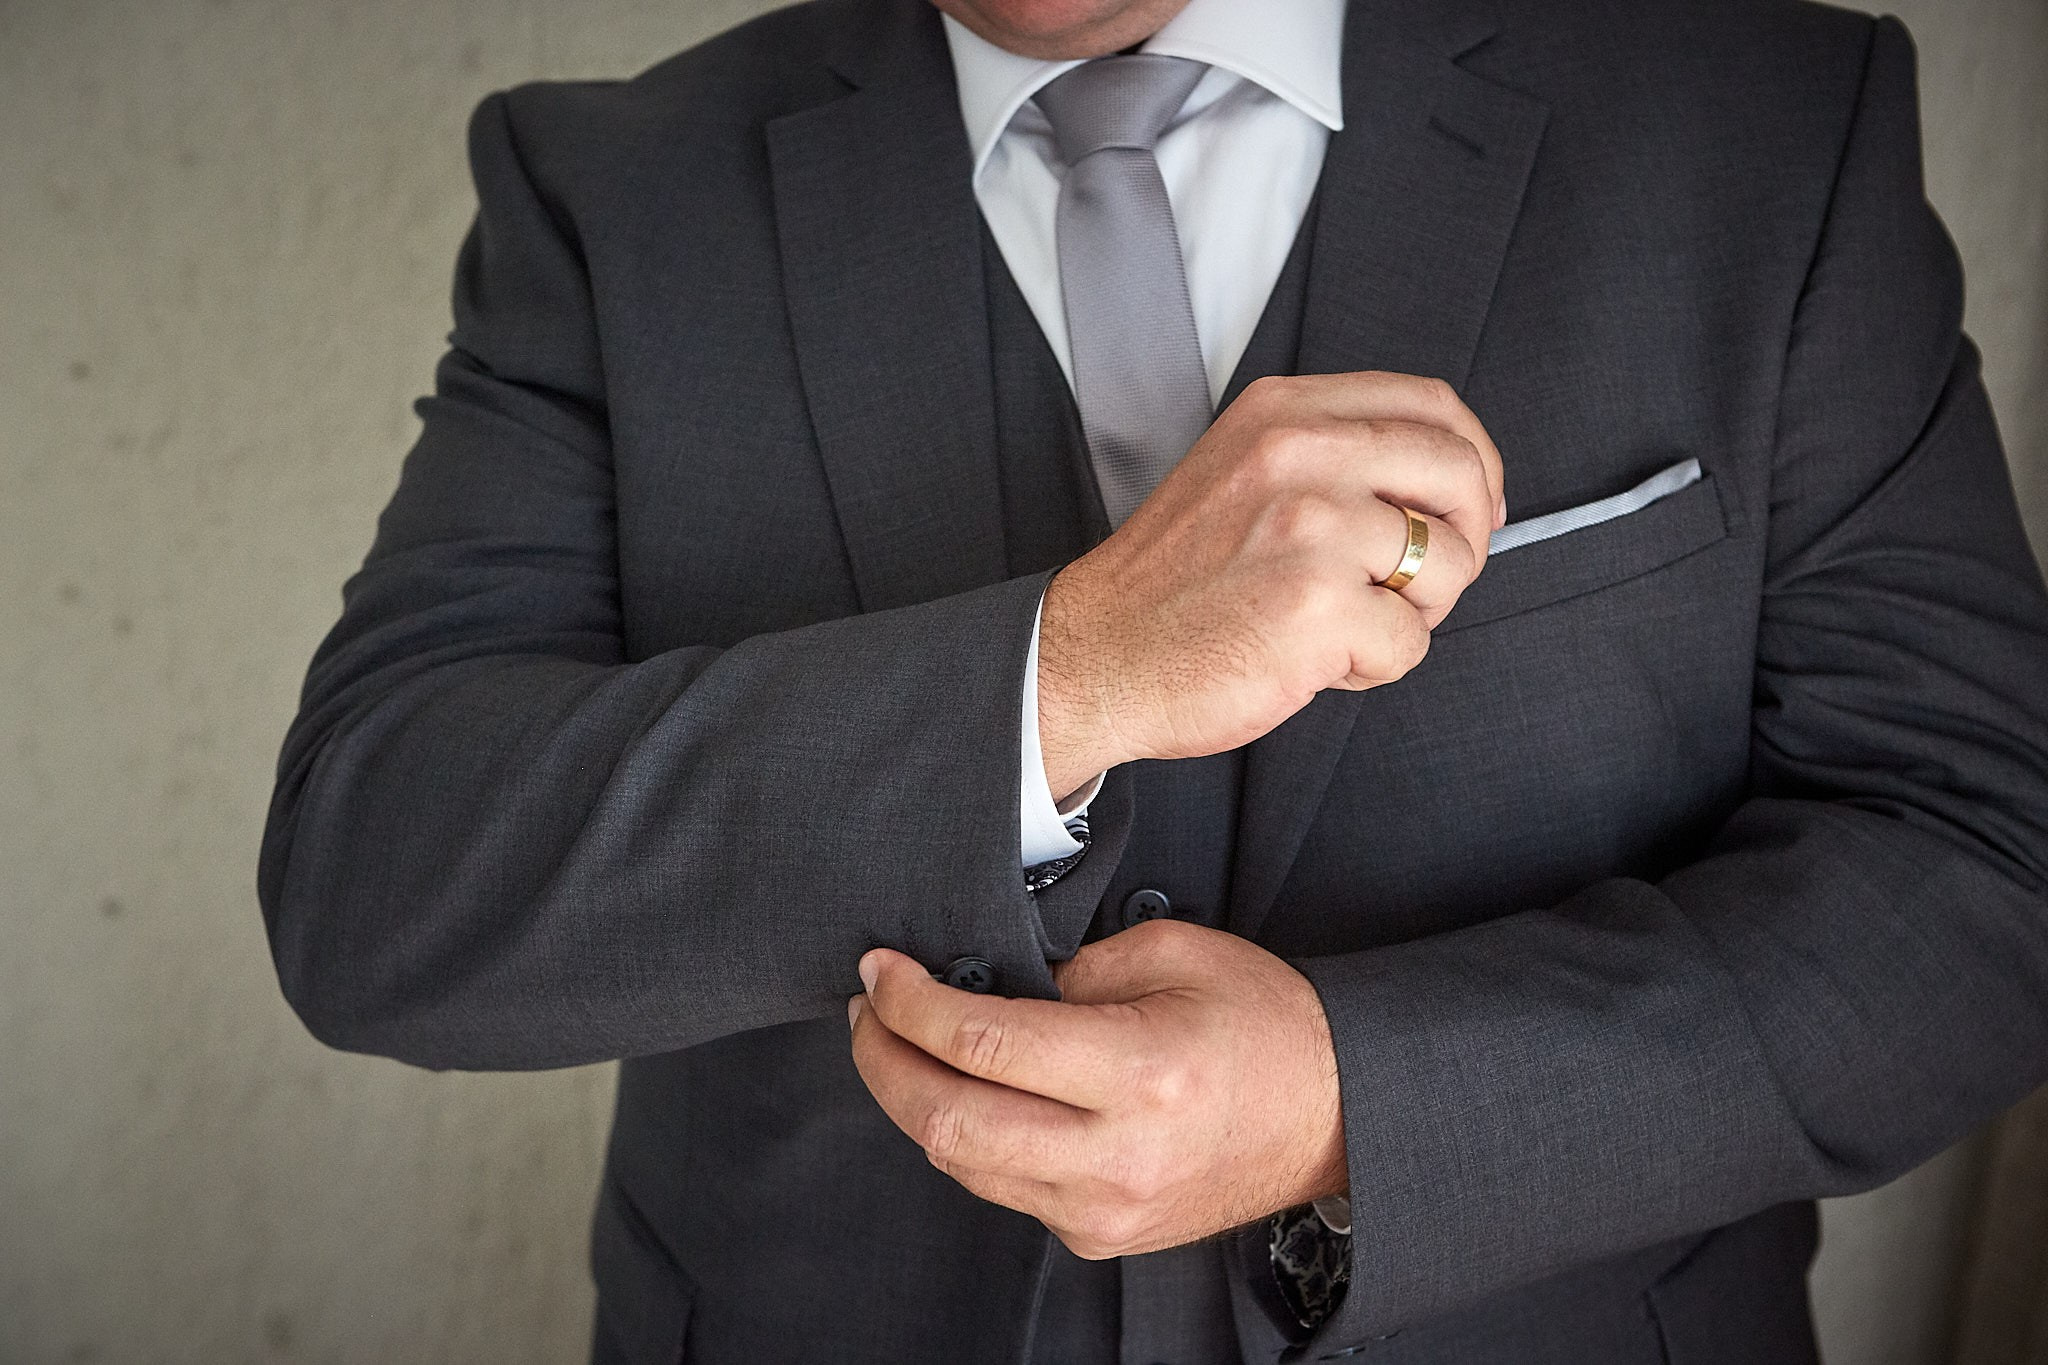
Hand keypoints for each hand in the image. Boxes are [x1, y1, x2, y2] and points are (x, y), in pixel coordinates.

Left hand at [847, 920, 1346, 1258]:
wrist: (1334, 1115)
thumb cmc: (1265, 1025)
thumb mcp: (1172, 952)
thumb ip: (1070, 966)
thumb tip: (986, 982)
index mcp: (1136, 1071)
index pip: (979, 1042)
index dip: (908, 1002)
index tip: (879, 970)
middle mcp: (1113, 1155)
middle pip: (945, 1119)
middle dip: (881, 1060)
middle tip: (868, 1013)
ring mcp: (1101, 1209)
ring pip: (959, 1162)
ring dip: (912, 1101)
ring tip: (902, 1044)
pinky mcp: (1096, 1235)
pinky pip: (999, 1186)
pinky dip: (967, 1136)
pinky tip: (967, 1091)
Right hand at [1038, 371, 1504, 797]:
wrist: (1097, 655)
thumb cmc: (1171, 582)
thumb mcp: (1240, 470)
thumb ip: (1329, 454)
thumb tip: (1447, 479)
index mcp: (1283, 412)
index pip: (1431, 405)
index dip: (1474, 459)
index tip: (1470, 505)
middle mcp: (1300, 455)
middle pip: (1458, 474)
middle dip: (1464, 537)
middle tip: (1425, 579)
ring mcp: (1313, 528)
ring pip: (1448, 564)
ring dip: (1416, 611)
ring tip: (1348, 624)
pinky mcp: (1320, 606)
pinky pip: (1411, 642)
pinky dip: (1374, 667)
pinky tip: (1317, 661)